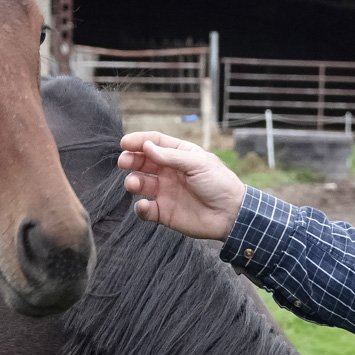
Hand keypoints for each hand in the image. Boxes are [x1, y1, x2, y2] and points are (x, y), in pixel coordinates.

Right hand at [117, 131, 246, 239]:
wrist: (231, 214)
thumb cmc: (219, 183)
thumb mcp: (197, 163)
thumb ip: (171, 156)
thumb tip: (146, 146)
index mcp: (179, 155)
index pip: (154, 143)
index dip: (139, 141)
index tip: (124, 143)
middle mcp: (170, 172)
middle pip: (143, 161)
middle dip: (131, 160)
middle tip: (124, 162)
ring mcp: (165, 192)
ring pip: (141, 183)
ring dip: (133, 182)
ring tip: (134, 184)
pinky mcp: (164, 212)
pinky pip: (146, 209)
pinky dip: (140, 207)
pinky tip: (144, 205)